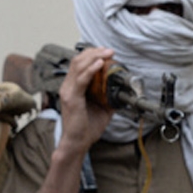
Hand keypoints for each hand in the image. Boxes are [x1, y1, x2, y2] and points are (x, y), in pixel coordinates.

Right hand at [39, 47, 115, 192]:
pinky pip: (80, 80)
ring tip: (107, 53)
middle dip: (95, 52)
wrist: (77, 142)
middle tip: (110, 50)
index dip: (94, 55)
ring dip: (94, 57)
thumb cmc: (87, 126)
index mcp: (75, 86)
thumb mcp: (104, 107)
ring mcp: (68, 91)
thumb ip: (110, 96)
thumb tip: (124, 89)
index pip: (81, 63)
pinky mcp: (71, 98)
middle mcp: (69, 86)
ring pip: (78, 66)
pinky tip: (99, 65)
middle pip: (79, 60)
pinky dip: (90, 70)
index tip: (108, 52)